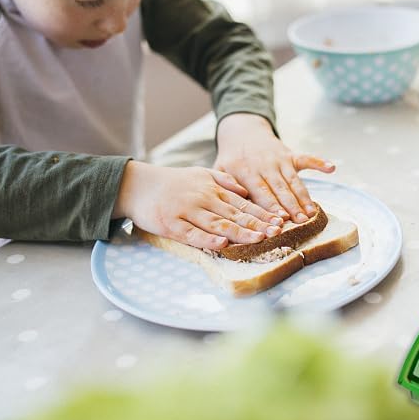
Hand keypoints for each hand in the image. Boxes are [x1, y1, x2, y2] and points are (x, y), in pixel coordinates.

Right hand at [114, 161, 283, 249]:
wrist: (138, 185)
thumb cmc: (173, 182)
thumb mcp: (201, 173)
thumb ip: (224, 181)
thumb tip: (247, 191)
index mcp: (212, 189)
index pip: (243, 203)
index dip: (262, 213)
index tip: (280, 221)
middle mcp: (203, 199)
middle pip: (234, 214)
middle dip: (257, 224)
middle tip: (277, 232)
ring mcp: (187, 212)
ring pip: (217, 224)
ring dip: (239, 232)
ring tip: (258, 239)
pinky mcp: (171, 225)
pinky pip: (192, 234)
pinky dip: (207, 240)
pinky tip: (221, 245)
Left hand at [215, 113, 334, 223]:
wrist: (242, 132)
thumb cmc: (230, 159)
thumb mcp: (218, 170)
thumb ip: (225, 187)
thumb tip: (233, 206)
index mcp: (245, 170)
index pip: (260, 191)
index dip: (271, 206)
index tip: (281, 220)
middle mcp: (265, 164)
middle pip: (280, 188)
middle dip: (291, 206)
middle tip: (300, 221)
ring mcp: (279, 159)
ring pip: (293, 180)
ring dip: (304, 197)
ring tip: (312, 213)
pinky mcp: (290, 154)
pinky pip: (306, 158)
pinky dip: (319, 162)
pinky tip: (332, 168)